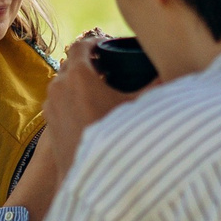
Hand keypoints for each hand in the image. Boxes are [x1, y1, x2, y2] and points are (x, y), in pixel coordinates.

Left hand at [42, 31, 142, 168]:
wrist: (92, 179)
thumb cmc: (115, 141)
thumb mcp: (137, 110)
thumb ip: (155, 88)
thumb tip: (171, 75)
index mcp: (77, 76)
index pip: (81, 44)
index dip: (95, 42)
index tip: (108, 45)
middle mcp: (59, 87)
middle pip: (71, 63)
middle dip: (88, 62)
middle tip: (108, 67)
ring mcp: (51, 105)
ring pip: (63, 82)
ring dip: (78, 81)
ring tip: (99, 87)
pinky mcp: (49, 123)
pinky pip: (59, 101)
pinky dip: (71, 98)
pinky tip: (89, 109)